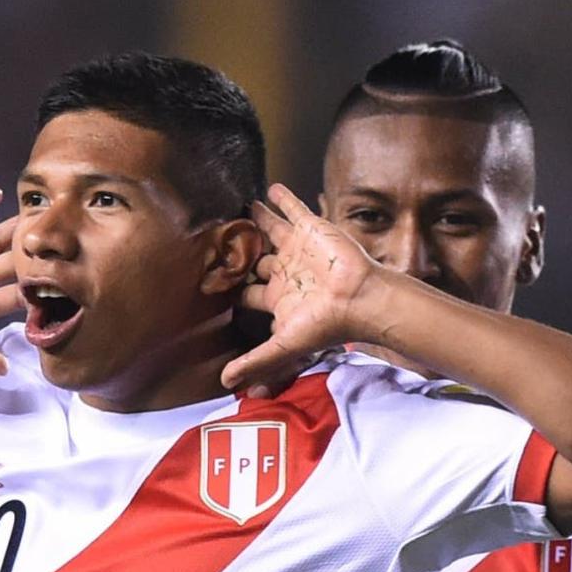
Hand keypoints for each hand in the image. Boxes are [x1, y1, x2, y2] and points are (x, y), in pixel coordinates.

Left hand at [222, 183, 380, 390]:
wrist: (359, 299)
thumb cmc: (326, 323)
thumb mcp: (284, 346)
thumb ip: (255, 361)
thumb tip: (225, 383)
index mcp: (277, 298)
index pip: (247, 293)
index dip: (232, 289)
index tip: (212, 282)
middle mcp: (286, 272)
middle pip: (256, 259)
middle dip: (241, 251)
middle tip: (219, 239)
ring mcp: (299, 250)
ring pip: (271, 232)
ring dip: (257, 221)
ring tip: (240, 210)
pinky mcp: (312, 229)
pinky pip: (294, 209)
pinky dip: (282, 199)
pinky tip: (269, 188)